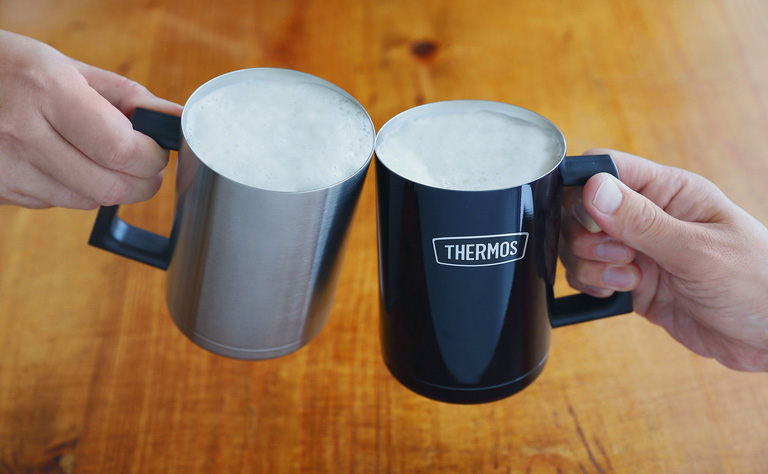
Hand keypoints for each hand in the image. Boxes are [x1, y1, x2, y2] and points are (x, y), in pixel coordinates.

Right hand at [0, 30, 181, 208]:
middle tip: (145, 167)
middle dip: (141, 182)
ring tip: (100, 158)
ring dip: (107, 186)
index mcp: (48, 90)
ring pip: (86, 201)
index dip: (152, 158)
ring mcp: (6, 166)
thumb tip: (174, 117)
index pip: (122, 150)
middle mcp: (23, 132)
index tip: (157, 151)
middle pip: (109, 187)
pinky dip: (73, 189)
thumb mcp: (67, 66)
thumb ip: (126, 97)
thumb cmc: (12, 68)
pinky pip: (56, 203)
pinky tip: (62, 162)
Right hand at [560, 149, 767, 370]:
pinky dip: (592, 284)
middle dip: (587, 236)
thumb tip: (593, 188)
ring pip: (579, 244)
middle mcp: (647, 216)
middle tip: (623, 255)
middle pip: (580, 209)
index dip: (584, 188)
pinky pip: (588, 274)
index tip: (592, 220)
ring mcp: (636, 249)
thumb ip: (643, 222)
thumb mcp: (698, 251)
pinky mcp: (629, 281)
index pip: (605, 167)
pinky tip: (621, 293)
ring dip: (591, 264)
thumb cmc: (756, 284)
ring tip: (630, 279)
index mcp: (668, 192)